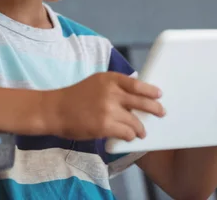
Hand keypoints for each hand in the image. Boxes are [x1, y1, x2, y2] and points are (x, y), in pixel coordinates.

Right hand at [46, 72, 165, 140]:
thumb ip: (113, 86)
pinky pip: (126, 133)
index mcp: (109, 79)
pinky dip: (130, 136)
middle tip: (161, 113)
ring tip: (142, 132)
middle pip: (141, 101)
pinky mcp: (104, 125)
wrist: (55, 110)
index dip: (150, 90)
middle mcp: (111, 92)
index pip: (136, 83)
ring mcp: (108, 109)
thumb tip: (133, 96)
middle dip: (154, 109)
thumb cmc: (74, 97)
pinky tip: (130, 137)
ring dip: (141, 128)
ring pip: (135, 121)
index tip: (158, 94)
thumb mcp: (95, 83)